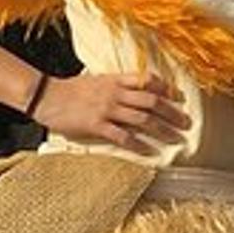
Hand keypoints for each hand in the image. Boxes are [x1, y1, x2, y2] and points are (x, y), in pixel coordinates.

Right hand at [31, 70, 188, 151]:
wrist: (46, 96)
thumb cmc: (70, 89)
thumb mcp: (97, 80)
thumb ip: (116, 85)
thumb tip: (133, 91)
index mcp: (116, 80)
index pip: (148, 81)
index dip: (167, 89)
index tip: (180, 98)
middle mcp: (115, 93)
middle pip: (152, 102)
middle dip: (172, 112)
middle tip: (186, 123)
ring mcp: (107, 109)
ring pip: (142, 119)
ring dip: (162, 129)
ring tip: (176, 139)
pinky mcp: (96, 125)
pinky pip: (122, 136)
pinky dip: (138, 144)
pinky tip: (149, 152)